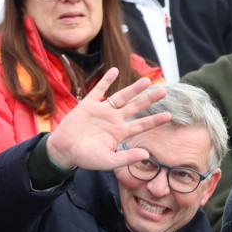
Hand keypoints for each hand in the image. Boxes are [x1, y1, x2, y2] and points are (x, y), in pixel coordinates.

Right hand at [46, 68, 170, 170]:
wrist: (62, 150)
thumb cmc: (85, 158)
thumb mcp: (107, 161)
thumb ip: (126, 158)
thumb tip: (146, 155)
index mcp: (120, 132)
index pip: (142, 125)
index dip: (155, 120)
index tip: (169, 115)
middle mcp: (114, 119)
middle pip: (135, 106)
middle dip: (149, 99)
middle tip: (164, 90)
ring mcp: (102, 110)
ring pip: (121, 96)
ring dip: (134, 88)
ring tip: (147, 80)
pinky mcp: (88, 104)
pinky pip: (99, 90)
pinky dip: (107, 80)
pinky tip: (115, 70)